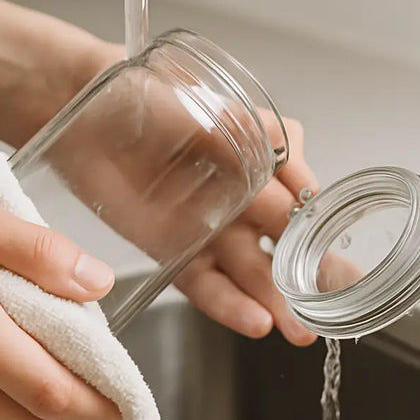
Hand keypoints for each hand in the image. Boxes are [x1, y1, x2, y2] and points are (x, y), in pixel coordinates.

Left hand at [13, 42, 320, 345]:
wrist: (79, 100)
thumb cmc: (148, 90)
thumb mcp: (214, 109)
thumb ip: (257, 145)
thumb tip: (299, 186)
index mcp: (262, 156)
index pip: (303, 200)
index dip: (321, 230)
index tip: (341, 257)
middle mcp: (241, 195)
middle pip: (282, 243)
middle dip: (307, 278)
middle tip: (329, 310)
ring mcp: (208, 225)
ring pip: (248, 269)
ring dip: (272, 300)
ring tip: (296, 329)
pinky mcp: (171, 249)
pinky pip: (204, 282)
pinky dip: (228, 304)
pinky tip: (253, 320)